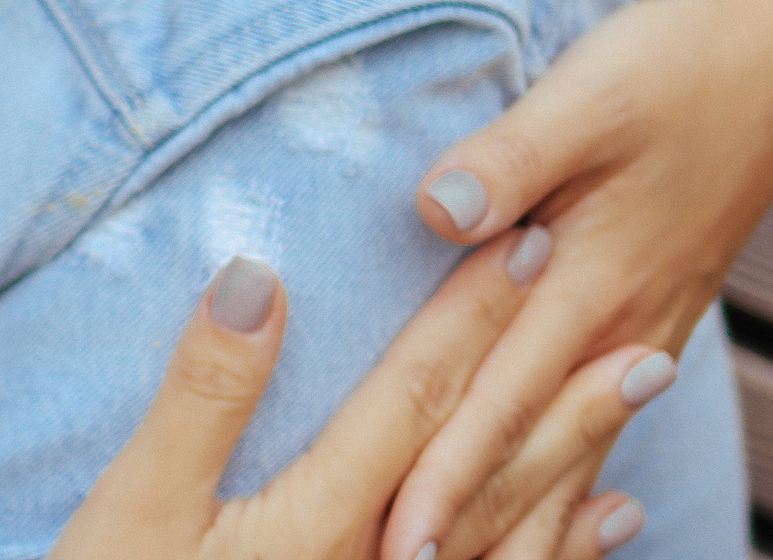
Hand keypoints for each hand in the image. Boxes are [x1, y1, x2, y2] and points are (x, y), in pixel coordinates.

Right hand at [56, 237, 663, 559]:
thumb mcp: (137, 503)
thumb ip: (205, 394)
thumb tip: (258, 276)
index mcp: (321, 521)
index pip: (416, 397)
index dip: (472, 316)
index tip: (526, 244)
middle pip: (488, 463)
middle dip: (560, 386)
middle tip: (635, 324)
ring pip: (516, 528)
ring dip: (581, 458)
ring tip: (633, 398)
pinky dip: (562, 550)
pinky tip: (605, 518)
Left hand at [383, 0, 772, 558]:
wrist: (758, 56)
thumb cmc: (664, 69)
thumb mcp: (587, 94)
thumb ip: (510, 154)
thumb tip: (438, 208)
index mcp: (595, 278)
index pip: (503, 399)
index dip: (448, 472)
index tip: (397, 533)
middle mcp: (619, 326)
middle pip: (535, 456)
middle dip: (473, 530)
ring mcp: (639, 334)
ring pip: (573, 461)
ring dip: (521, 529)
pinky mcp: (644, 325)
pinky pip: (600, 434)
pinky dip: (571, 497)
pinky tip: (554, 537)